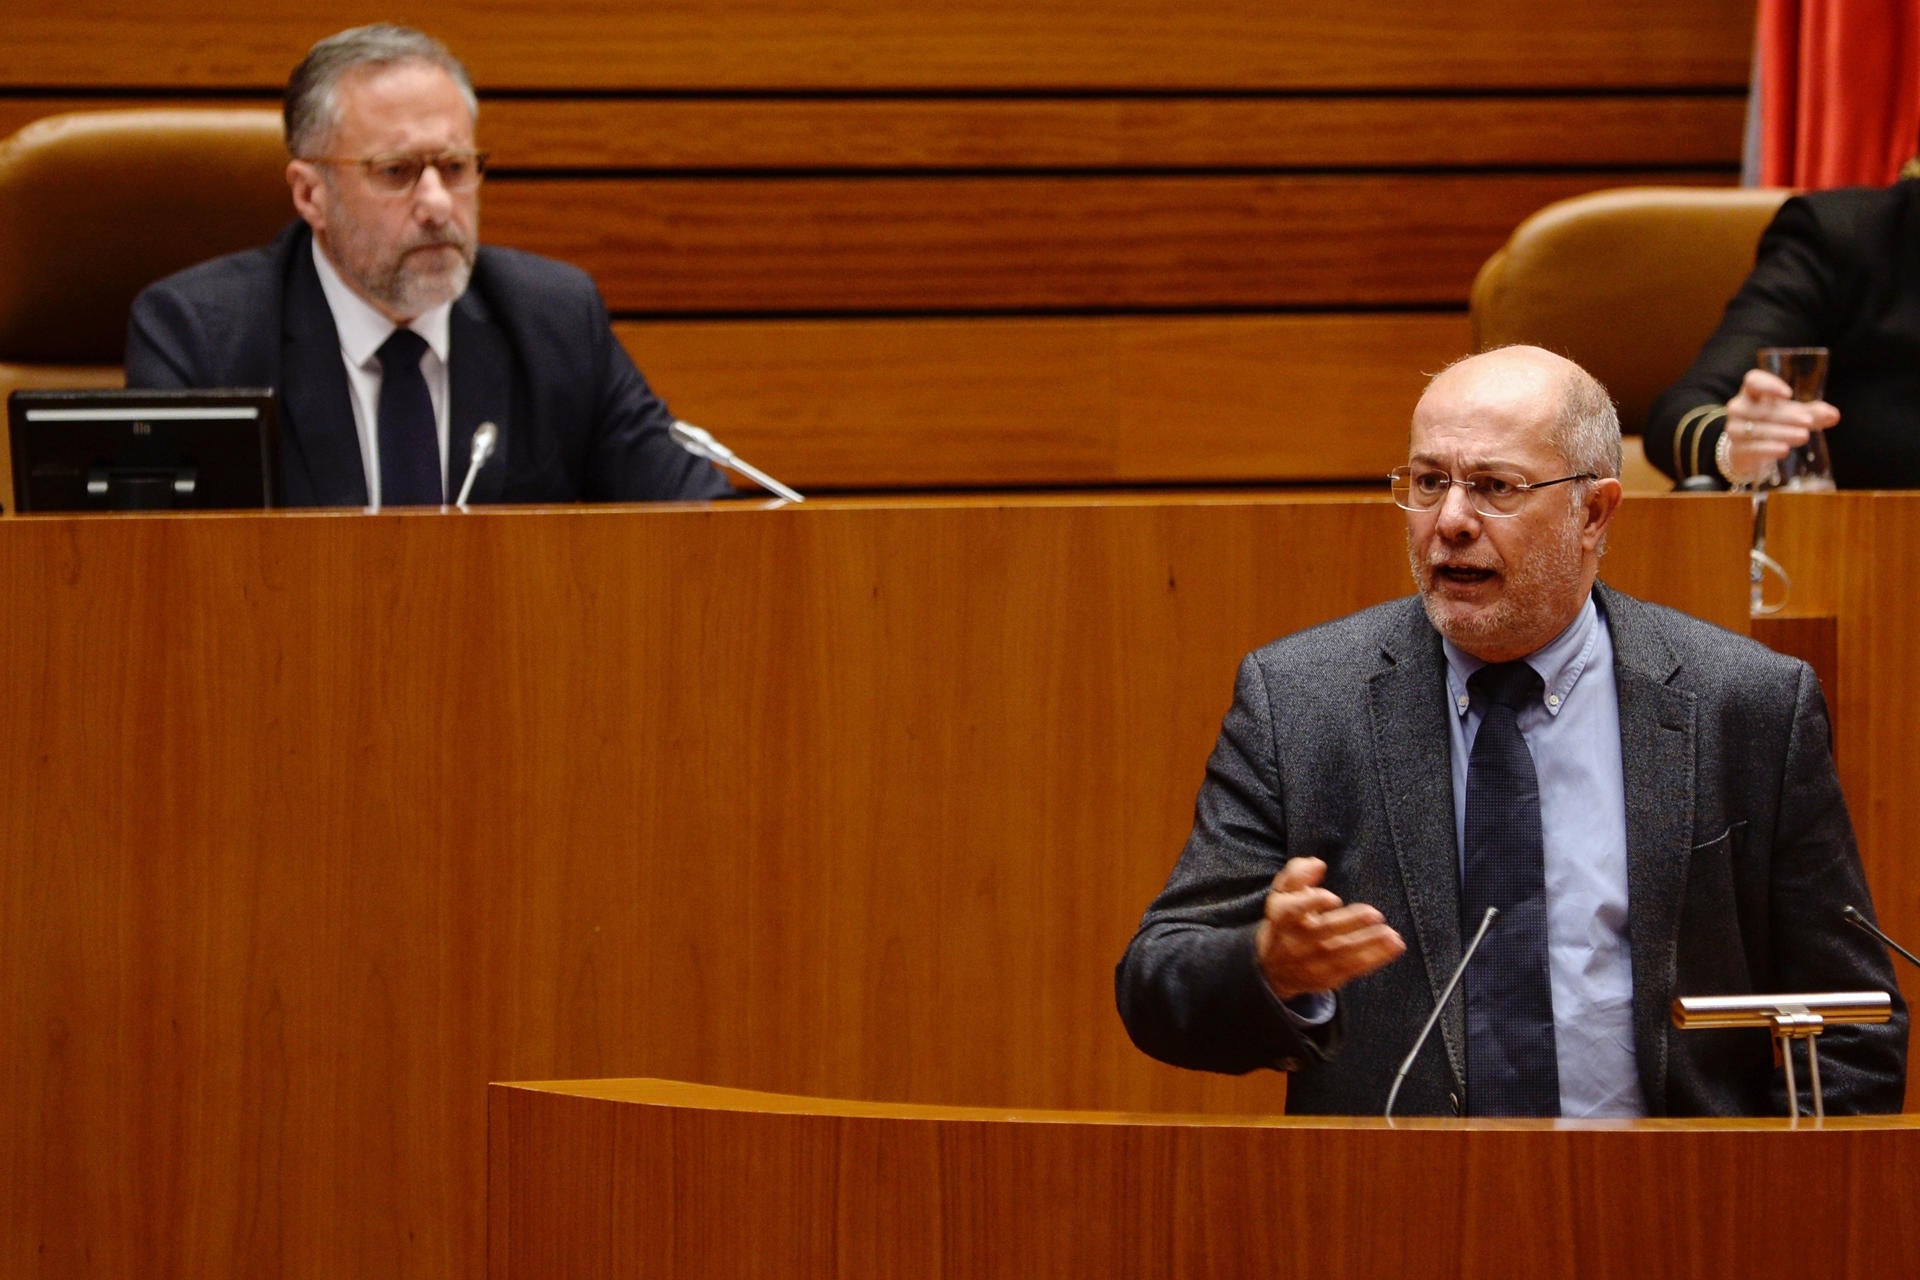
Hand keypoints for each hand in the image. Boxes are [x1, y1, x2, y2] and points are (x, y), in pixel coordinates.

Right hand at [1255, 857, 1405, 998]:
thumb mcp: (1282, 894)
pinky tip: (1394, 946)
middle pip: (1325, 931)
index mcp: (1284, 916)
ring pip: (1343, 952)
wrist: (1273, 968)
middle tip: (1374, 914)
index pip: (1295, 910)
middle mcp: (1297, 941)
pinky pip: (1354, 968)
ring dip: (1370, 943)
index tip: (1333, 898)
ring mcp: (1313, 962)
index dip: (1313, 904)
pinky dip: (1376, 958)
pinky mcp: (1328, 977)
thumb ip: (1297, 873)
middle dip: (1351, 923)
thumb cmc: (1285, 921)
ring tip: (1391, 934)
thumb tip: (1318, 864)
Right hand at [1722, 368, 1839, 483]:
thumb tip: (1833, 415)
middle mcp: (1739, 407)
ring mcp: (1734, 429)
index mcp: (1752, 392)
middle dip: (1786, 416)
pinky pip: (1752, 448)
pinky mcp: (1737, 449)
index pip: (1753, 381)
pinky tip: (1784, 450)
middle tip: (1808, 421)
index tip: (1788, 394)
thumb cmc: (1772, 422)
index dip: (1769, 385)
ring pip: (1757, 430)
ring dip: (1781, 433)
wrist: (1749, 448)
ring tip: (1803, 436)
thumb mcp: (1792, 413)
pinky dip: (1769, 449)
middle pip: (1760, 410)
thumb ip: (1813, 412)